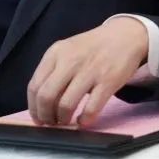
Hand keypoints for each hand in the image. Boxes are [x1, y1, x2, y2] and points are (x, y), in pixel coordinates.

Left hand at [27, 17, 148, 126]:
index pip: (34, 86)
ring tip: (66, 122)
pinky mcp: (107, 82)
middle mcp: (69, 61)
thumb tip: (41, 102)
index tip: (38, 118)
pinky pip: (91, 108)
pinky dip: (84, 120)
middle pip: (46, 97)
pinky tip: (83, 120)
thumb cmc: (92, 47)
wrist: (124, 35)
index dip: (33, 107)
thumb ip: (53, 70)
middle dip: (46, 116)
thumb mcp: (67, 50)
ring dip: (63, 120)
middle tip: (51, 122)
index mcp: (55, 53)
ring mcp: (89, 71)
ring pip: (66, 105)